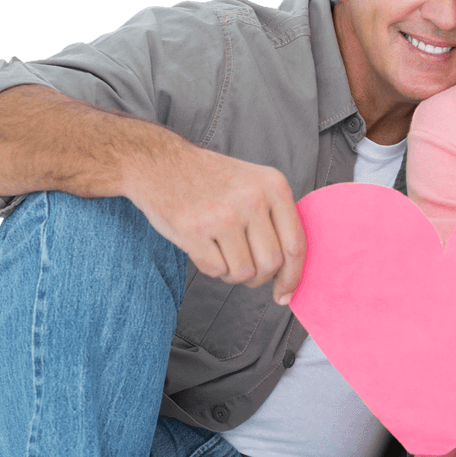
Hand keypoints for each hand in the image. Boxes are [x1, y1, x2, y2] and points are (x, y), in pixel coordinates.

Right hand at [124, 141, 304, 303]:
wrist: (160, 163)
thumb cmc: (210, 181)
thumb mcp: (254, 183)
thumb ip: (276, 220)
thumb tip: (290, 273)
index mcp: (274, 185)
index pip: (295, 244)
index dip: (292, 276)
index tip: (285, 294)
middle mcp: (252, 198)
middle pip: (271, 264)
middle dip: (259, 277)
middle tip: (244, 269)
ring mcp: (223, 213)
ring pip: (244, 272)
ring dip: (232, 273)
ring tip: (220, 250)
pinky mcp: (194, 229)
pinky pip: (216, 270)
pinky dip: (211, 267)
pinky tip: (202, 245)